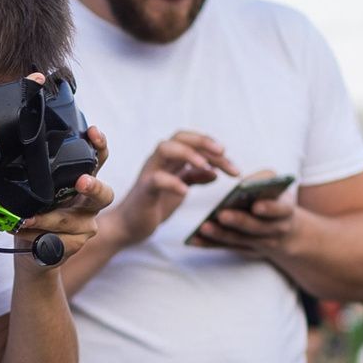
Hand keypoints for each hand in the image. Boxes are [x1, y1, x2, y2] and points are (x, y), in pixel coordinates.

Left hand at [14, 128, 115, 267]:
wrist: (33, 254)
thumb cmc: (37, 215)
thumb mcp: (37, 192)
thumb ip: (38, 177)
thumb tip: (18, 154)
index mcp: (83, 183)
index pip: (98, 160)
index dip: (99, 145)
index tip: (93, 132)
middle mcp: (89, 204)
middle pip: (103, 194)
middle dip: (92, 186)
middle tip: (81, 181)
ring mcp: (86, 226)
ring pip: (68, 220)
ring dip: (44, 219)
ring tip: (25, 218)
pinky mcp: (76, 245)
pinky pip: (57, 240)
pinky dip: (35, 235)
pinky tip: (22, 231)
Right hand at [98, 130, 235, 247]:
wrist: (129, 226)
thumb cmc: (154, 204)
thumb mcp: (179, 189)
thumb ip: (195, 176)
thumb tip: (215, 171)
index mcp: (169, 159)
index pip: (192, 142)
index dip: (212, 148)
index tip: (232, 165)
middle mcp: (159, 160)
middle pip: (180, 137)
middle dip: (203, 141)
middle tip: (223, 153)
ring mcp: (149, 173)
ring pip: (165, 149)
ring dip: (188, 153)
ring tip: (206, 165)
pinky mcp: (144, 190)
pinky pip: (157, 180)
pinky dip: (173, 182)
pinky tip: (186, 191)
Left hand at [192, 168, 294, 258]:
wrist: (286, 233)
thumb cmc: (275, 199)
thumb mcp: (276, 186)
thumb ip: (261, 180)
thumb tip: (242, 183)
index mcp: (285, 209)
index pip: (279, 209)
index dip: (269, 209)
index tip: (256, 206)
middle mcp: (276, 229)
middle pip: (256, 227)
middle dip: (239, 221)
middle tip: (222, 214)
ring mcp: (261, 244)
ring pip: (239, 240)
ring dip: (220, 234)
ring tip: (203, 227)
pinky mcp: (245, 251)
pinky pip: (226, 248)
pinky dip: (209, 244)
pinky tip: (194, 239)